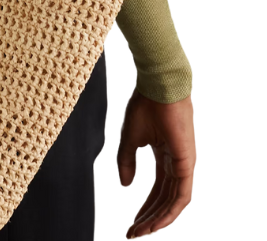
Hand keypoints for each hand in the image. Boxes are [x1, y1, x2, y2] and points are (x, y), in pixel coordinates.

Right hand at [118, 89, 195, 236]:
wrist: (157, 86)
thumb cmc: (144, 105)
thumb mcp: (129, 138)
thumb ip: (126, 161)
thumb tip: (125, 185)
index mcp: (164, 156)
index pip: (157, 190)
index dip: (144, 207)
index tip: (130, 222)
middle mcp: (176, 163)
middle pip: (164, 199)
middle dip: (149, 217)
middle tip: (133, 232)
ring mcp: (183, 164)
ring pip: (173, 202)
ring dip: (157, 219)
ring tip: (140, 230)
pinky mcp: (187, 163)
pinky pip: (182, 195)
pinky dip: (170, 211)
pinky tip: (157, 222)